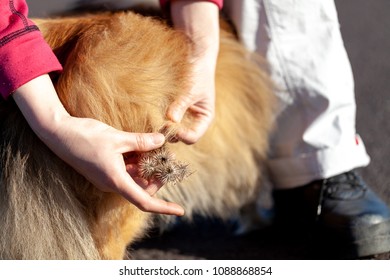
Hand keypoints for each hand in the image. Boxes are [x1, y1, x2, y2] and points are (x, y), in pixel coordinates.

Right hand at [13, 75, 183, 215]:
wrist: (58, 133)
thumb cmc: (85, 136)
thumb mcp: (117, 138)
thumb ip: (141, 141)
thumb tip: (161, 141)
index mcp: (115, 180)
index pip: (144, 200)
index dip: (163, 207)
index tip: (180, 210)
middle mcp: (112, 183)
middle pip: (143, 188)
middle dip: (158, 176)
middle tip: (169, 157)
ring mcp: (109, 176)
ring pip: (136, 177)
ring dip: (148, 166)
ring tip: (158, 147)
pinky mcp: (106, 168)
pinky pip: (127, 169)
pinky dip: (138, 160)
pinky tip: (143, 146)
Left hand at [167, 0, 219, 143]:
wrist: (195, 56)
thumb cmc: (198, 72)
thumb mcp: (191, 90)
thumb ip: (180, 105)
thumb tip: (170, 120)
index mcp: (205, 118)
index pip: (193, 137)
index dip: (182, 136)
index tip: (169, 126)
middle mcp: (195, 121)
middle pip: (182, 137)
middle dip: (171, 134)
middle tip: (159, 126)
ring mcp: (185, 116)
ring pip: (173, 131)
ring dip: (165, 130)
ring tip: (155, 123)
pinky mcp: (175, 110)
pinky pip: (167, 121)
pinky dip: (162, 122)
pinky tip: (153, 117)